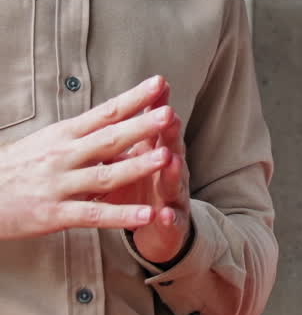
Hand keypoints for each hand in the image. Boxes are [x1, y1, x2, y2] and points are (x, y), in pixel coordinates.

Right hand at [0, 77, 173, 238]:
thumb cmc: (15, 168)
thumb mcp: (47, 144)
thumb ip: (83, 139)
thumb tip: (119, 131)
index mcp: (64, 135)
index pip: (105, 112)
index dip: (134, 98)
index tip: (159, 84)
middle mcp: (63, 155)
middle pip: (108, 139)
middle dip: (140, 126)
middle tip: (169, 114)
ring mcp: (58, 185)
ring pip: (104, 175)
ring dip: (136, 167)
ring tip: (165, 157)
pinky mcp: (53, 214)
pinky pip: (92, 215)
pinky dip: (120, 216)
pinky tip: (146, 215)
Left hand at [113, 88, 191, 265]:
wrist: (162, 230)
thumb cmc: (142, 188)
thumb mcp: (134, 160)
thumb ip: (128, 137)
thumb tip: (114, 102)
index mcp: (156, 153)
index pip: (158, 125)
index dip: (158, 106)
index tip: (158, 84)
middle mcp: (171, 171)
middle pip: (172, 149)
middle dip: (171, 133)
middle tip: (170, 116)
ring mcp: (175, 198)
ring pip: (175, 183)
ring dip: (173, 172)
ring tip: (171, 160)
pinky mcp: (174, 225)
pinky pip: (173, 222)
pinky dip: (169, 218)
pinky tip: (165, 215)